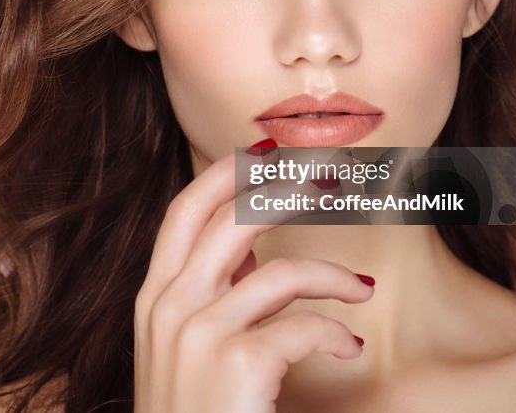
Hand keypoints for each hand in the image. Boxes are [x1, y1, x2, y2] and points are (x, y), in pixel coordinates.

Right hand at [133, 147, 374, 412]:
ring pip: (280, 270)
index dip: (226, 174)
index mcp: (153, 298)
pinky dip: (335, 332)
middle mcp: (169, 305)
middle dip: (284, 189)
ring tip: (361, 287)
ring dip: (331, 275)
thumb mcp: (181, 353)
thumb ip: (206, 301)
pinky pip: (303, 325)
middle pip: (230, 219)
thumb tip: (249, 260)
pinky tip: (348, 346)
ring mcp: (199, 332)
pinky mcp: (237, 363)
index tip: (265, 153)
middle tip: (331, 178)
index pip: (184, 211)